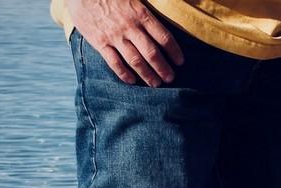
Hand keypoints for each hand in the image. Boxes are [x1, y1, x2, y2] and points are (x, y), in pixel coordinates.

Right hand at [68, 0, 183, 85]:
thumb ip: (146, 9)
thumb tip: (163, 16)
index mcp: (141, 14)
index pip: (164, 37)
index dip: (174, 52)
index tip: (180, 62)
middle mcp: (130, 27)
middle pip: (152, 53)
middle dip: (163, 68)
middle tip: (170, 78)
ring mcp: (114, 36)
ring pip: (136, 61)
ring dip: (147, 75)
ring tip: (156, 84)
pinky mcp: (99, 42)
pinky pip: (114, 63)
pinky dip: (124, 74)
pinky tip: (132, 81)